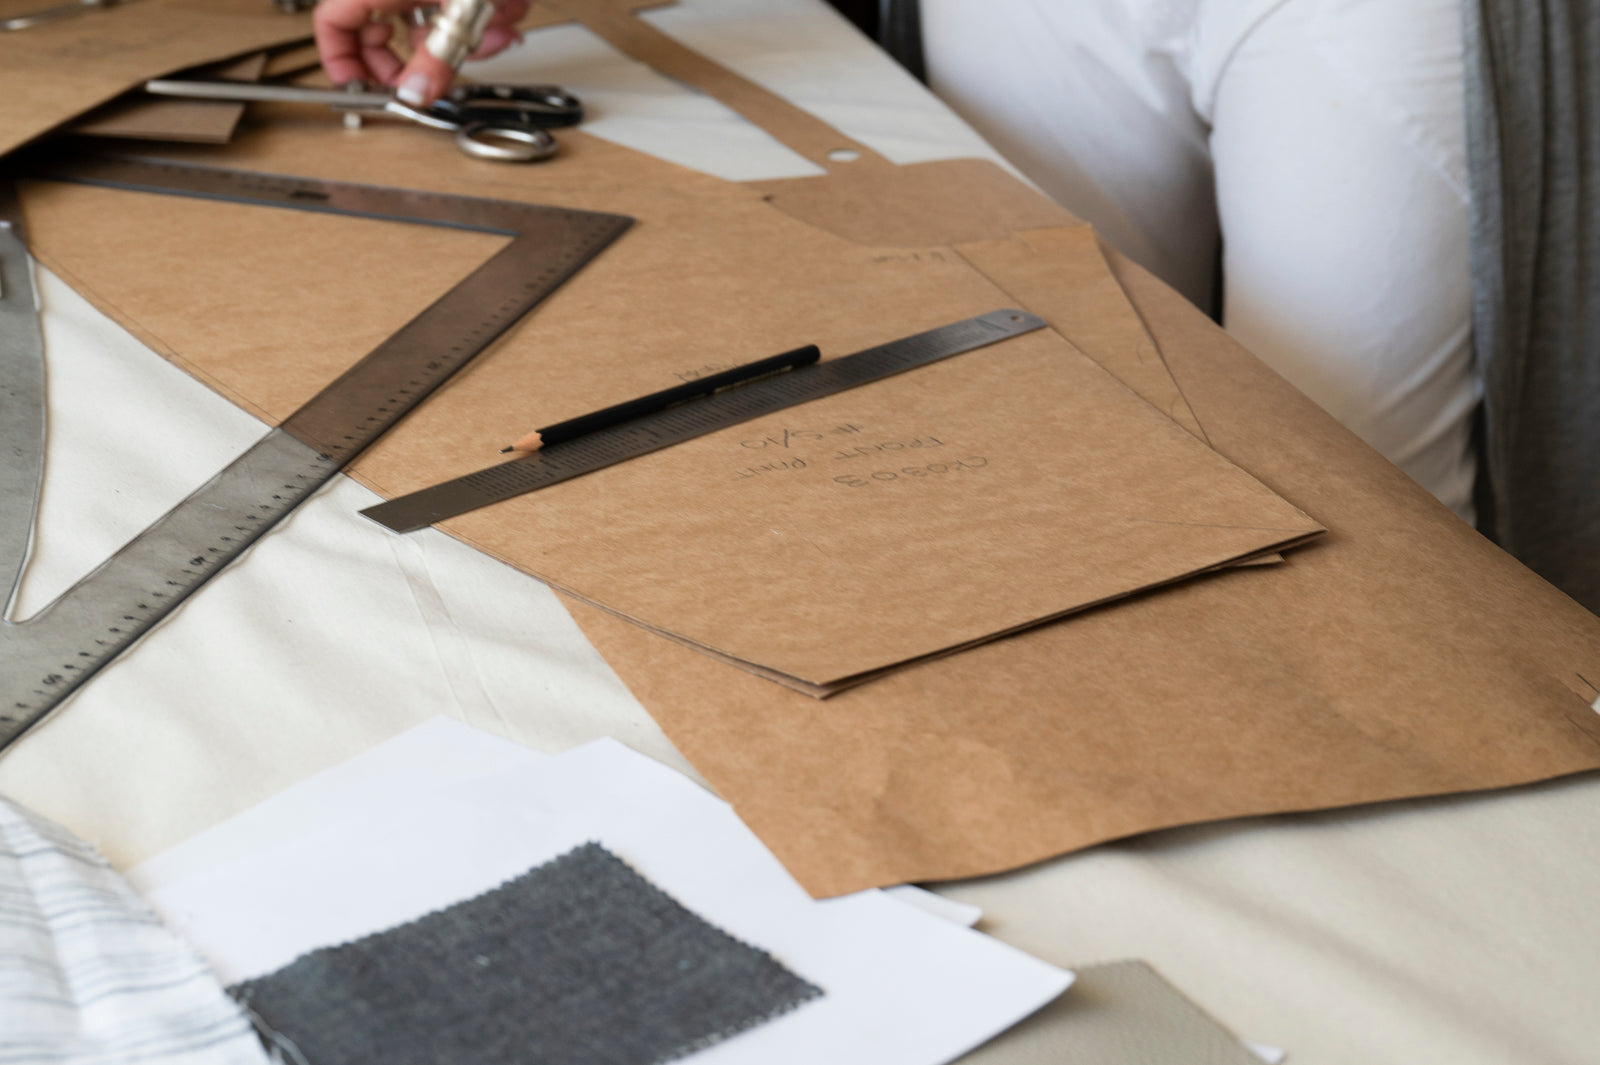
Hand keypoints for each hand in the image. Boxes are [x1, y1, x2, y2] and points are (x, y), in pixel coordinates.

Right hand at [313, 0, 532, 105]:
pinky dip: (480, 20)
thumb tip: (417, 93)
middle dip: (420, 59)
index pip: (331, 25)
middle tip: (435, 80)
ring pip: (427, 27)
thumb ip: (436, 55)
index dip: (344, 65)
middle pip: (379, 35)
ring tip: (494, 31)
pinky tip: (504, 15)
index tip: (368, 93)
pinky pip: (453, 11)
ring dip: (465, 40)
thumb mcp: (460, 8)